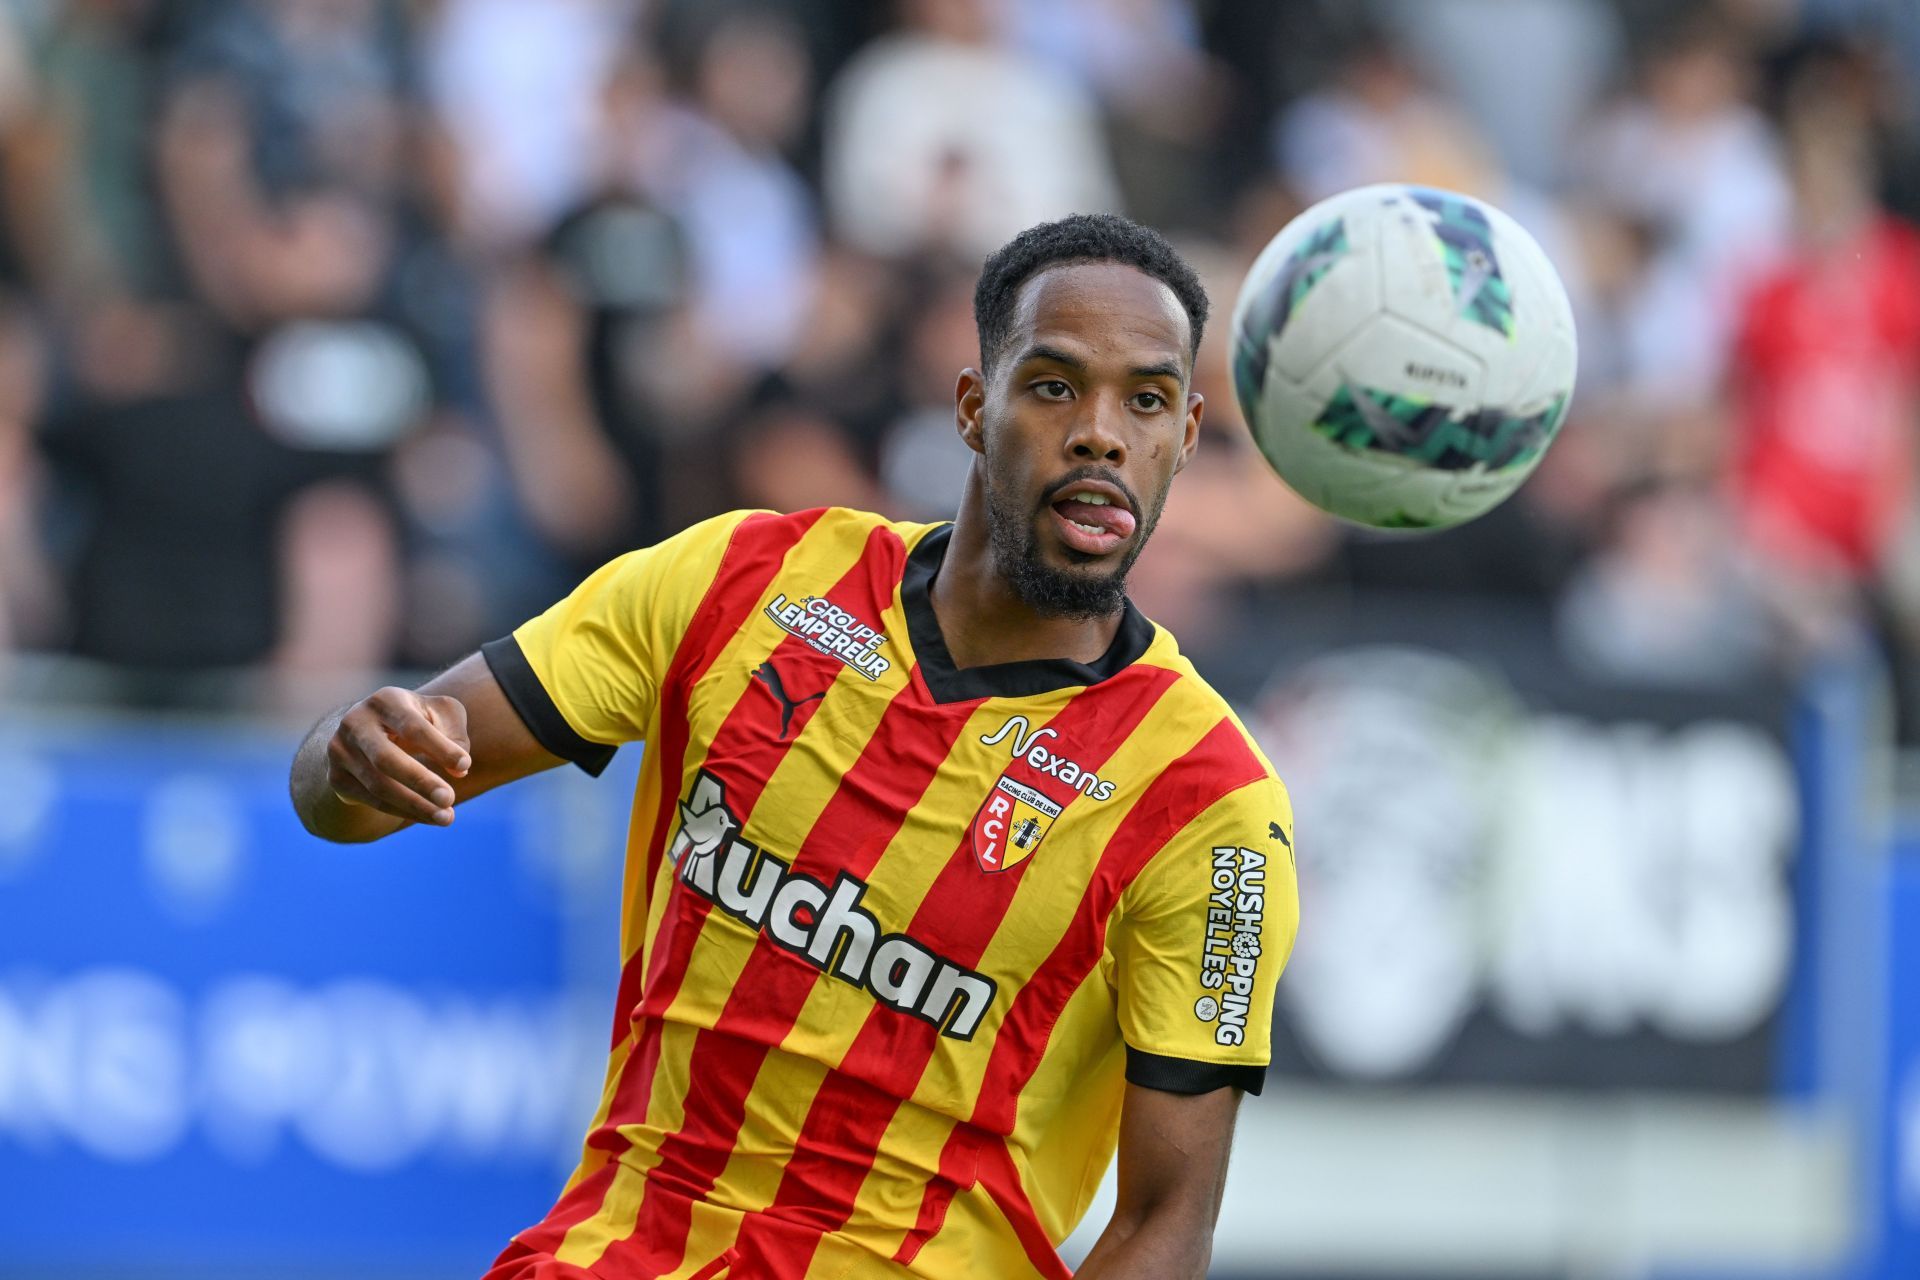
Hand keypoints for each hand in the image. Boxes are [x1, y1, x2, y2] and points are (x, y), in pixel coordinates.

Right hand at [324, 687, 472, 826]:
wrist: (370, 731)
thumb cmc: (416, 720)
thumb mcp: (440, 715)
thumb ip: (455, 735)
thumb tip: (460, 769)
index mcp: (385, 701)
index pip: (412, 726)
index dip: (439, 747)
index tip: (464, 766)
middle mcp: (356, 723)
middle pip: (385, 758)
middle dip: (420, 781)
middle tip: (450, 799)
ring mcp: (341, 751)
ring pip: (378, 785)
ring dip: (414, 805)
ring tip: (446, 817)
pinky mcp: (336, 777)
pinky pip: (371, 800)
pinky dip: (402, 811)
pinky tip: (428, 816)